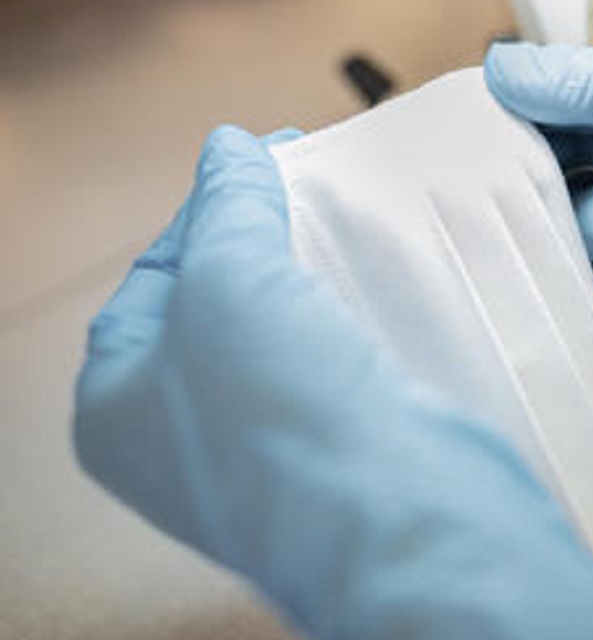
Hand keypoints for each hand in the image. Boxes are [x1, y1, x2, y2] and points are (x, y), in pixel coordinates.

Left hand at [74, 126, 592, 639]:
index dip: (207, 206)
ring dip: (314, 271)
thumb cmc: (284, 414)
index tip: (266, 153)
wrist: (400, 520)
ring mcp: (266, 448)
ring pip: (285, 332)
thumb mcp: (230, 280)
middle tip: (313, 172)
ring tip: (351, 214)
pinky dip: (353, 315)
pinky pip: (338, 363)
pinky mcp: (340, 450)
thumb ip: (228, 205)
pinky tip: (381, 276)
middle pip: (219, 302)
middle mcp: (183, 435)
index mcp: (118, 404)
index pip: (153, 276)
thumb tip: (229, 147)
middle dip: (264, 232)